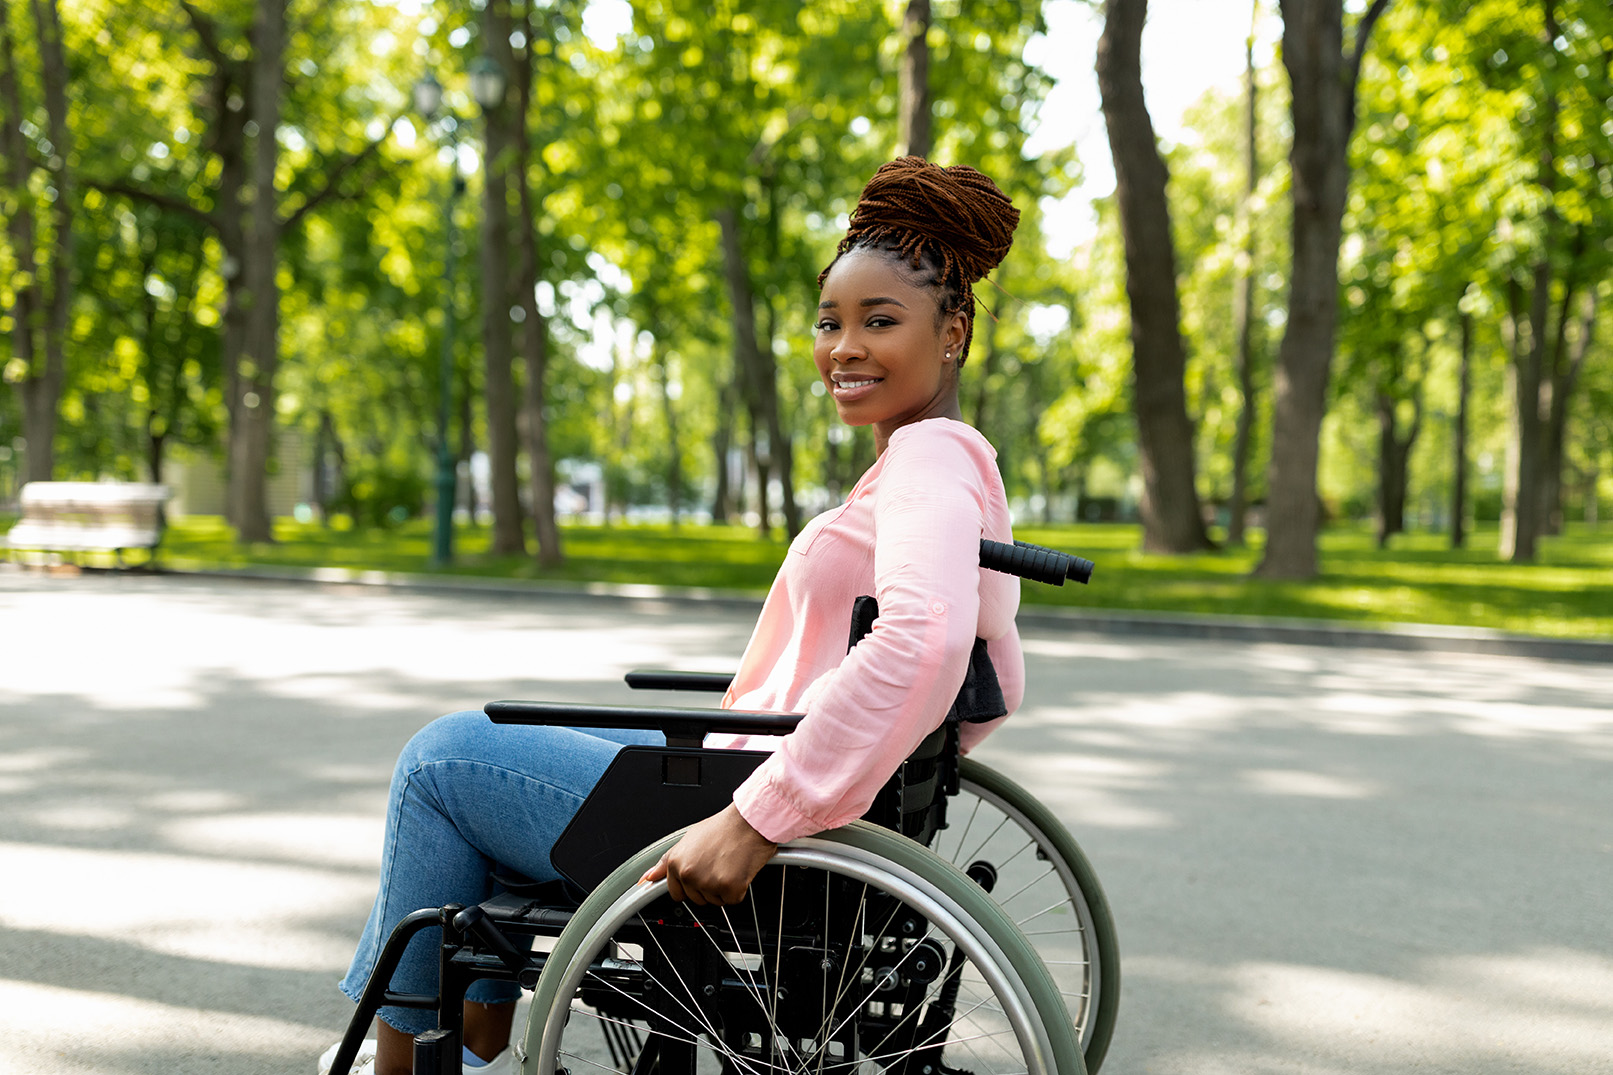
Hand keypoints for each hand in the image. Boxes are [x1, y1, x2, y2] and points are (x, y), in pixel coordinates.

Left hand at [639, 804, 777, 905]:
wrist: (750, 820)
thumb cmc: (723, 827)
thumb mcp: (688, 839)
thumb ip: (666, 862)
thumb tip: (646, 878)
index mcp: (677, 862)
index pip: (676, 893)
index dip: (691, 885)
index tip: (701, 874)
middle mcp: (689, 874)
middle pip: (697, 899)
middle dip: (708, 887)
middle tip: (718, 863)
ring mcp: (708, 882)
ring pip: (715, 901)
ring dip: (723, 888)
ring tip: (728, 864)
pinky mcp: (729, 888)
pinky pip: (732, 900)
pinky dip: (739, 889)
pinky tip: (739, 870)